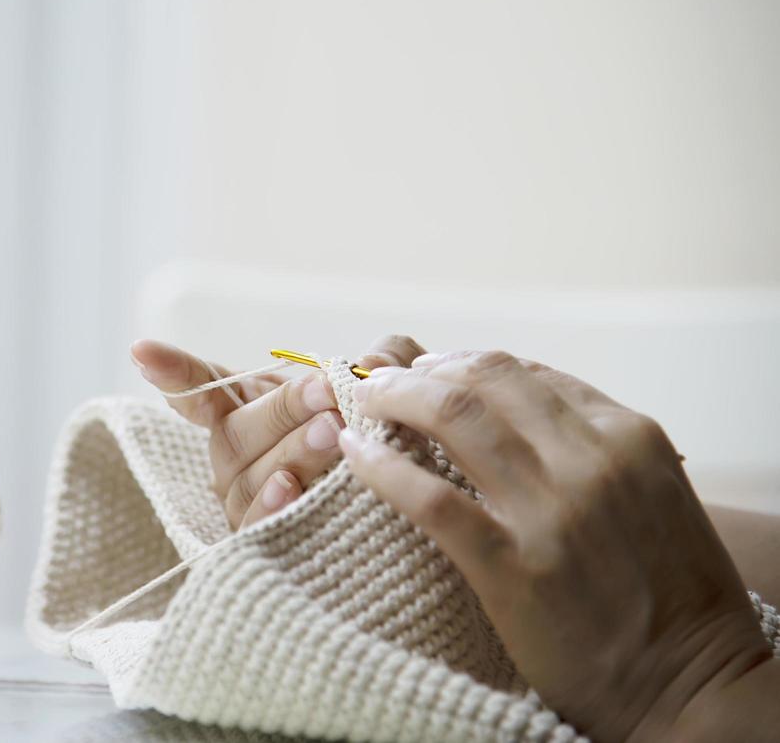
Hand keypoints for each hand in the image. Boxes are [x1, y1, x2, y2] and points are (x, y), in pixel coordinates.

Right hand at [131, 335, 425, 529]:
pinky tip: (294, 489)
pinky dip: (273, 507)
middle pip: (236, 432)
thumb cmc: (385, 442)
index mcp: (249, 413)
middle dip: (282, 409)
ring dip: (291, 451)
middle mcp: (237, 460)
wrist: (408, 508)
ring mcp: (247, 503)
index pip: (203, 389)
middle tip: (327, 392)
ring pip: (251, 476)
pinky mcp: (268, 546)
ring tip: (334, 432)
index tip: (141, 350)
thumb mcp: (386, 393)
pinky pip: (258, 528)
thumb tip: (378, 358)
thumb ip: (384, 359)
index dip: (174, 371)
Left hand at [341, 350, 776, 741]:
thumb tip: (512, 405)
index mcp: (628, 435)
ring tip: (367, 402)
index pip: (524, 370)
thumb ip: (592, 445)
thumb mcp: (651, 491)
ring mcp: (551, 510)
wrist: (692, 684)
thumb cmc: (669, 592)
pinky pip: (429, 496)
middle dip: (422, 370)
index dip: (462, 363)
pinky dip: (382, 466)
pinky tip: (356, 453)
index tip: (428, 369)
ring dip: (396, 398)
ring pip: (452, 416)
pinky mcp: (512, 565)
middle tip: (385, 380)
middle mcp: (591, 460)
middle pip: (482, 378)